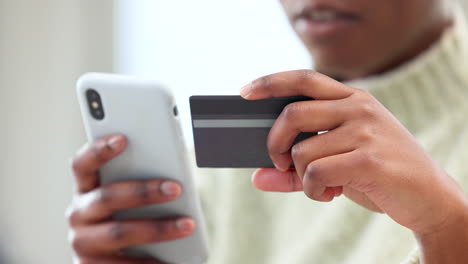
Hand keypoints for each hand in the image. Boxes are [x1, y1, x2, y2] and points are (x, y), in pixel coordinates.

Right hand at [67, 135, 194, 263]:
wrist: (112, 261)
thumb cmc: (127, 218)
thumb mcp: (130, 199)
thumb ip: (140, 181)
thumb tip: (172, 177)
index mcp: (86, 189)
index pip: (83, 165)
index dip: (99, 150)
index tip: (123, 139)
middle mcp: (78, 214)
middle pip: (107, 197)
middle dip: (144, 192)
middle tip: (176, 188)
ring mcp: (83, 242)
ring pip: (119, 232)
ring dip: (157, 228)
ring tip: (187, 225)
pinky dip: (151, 262)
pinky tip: (173, 259)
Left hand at [242, 70, 467, 235]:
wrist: (428, 195)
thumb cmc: (376, 172)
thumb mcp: (337, 162)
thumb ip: (295, 168)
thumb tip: (257, 177)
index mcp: (351, 99)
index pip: (304, 78)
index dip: (271, 82)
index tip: (245, 90)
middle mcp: (358, 108)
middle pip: (293, 112)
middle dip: (273, 142)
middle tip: (278, 161)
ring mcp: (366, 131)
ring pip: (302, 150)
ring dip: (301, 176)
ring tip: (319, 185)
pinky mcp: (369, 159)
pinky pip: (317, 173)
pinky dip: (313, 190)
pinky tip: (329, 193)